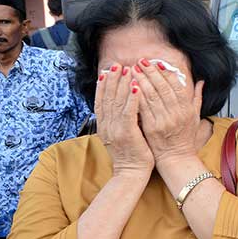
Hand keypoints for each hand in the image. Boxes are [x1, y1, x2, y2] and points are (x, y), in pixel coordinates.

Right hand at [94, 63, 153, 177]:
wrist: (131, 174)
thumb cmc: (131, 154)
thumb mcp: (121, 134)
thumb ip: (120, 120)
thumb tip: (123, 104)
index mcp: (105, 126)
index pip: (102, 101)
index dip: (104, 85)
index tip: (108, 71)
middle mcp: (107, 126)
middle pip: (108, 98)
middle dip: (113, 79)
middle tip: (117, 65)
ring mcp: (115, 130)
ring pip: (117, 102)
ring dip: (122, 84)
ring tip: (127, 70)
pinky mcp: (127, 134)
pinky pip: (129, 113)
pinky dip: (132, 99)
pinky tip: (136, 87)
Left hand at [131, 58, 203, 166]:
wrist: (176, 158)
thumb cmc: (185, 138)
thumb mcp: (196, 117)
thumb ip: (197, 98)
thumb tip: (201, 81)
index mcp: (187, 109)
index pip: (176, 86)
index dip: (166, 73)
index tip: (158, 63)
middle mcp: (176, 113)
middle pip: (162, 88)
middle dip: (151, 72)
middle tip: (141, 61)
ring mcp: (164, 120)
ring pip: (151, 96)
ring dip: (141, 80)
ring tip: (133, 69)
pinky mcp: (152, 128)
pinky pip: (143, 108)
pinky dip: (136, 96)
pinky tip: (129, 86)